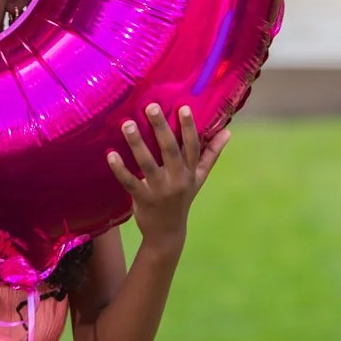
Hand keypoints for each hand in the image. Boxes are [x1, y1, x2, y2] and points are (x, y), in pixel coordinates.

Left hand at [106, 103, 230, 253]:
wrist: (167, 233)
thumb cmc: (182, 198)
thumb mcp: (199, 178)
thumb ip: (211, 154)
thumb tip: (228, 131)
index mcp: (190, 172)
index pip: (193, 146)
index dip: (189, 127)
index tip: (183, 107)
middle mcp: (177, 180)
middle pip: (170, 151)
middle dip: (161, 128)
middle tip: (151, 107)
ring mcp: (160, 191)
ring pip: (148, 164)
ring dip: (137, 143)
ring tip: (127, 124)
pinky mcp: (143, 199)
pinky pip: (130, 182)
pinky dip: (120, 169)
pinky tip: (111, 154)